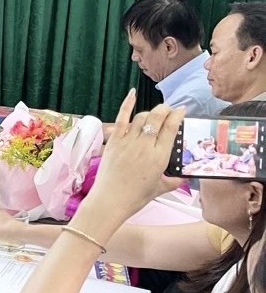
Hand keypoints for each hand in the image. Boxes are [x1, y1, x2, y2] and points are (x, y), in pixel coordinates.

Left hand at [83, 91, 182, 223]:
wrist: (111, 200)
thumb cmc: (135, 197)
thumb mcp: (159, 189)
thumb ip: (172, 182)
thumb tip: (181, 178)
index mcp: (160, 157)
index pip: (171, 128)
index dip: (177, 116)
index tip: (181, 110)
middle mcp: (145, 145)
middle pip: (157, 118)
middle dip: (165, 109)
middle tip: (169, 110)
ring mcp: (128, 141)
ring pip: (142, 117)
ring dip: (150, 112)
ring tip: (154, 114)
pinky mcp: (114, 141)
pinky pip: (121, 118)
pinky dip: (127, 104)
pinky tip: (132, 93)